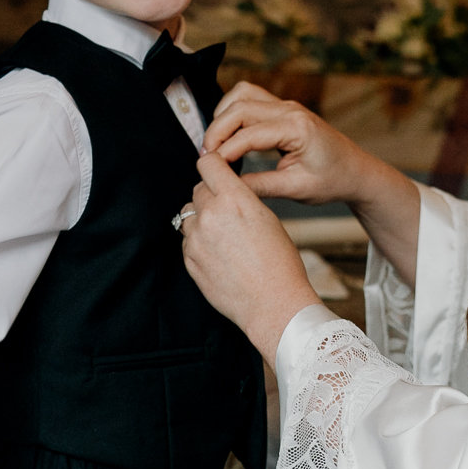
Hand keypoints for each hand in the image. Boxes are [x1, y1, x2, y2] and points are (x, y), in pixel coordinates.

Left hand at [180, 152, 323, 361]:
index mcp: (235, 199)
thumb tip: (225, 190)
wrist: (273, 304)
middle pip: (198, 188)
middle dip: (210, 195)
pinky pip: (188, 240)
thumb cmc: (279, 264)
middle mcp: (211, 215)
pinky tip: (220, 254)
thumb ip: (241, 199)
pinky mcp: (190, 260)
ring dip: (201, 218)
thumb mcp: (267, 219)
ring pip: (188, 214)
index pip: (208, 163)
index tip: (217, 171)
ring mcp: (197, 239)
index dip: (213, 165)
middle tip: (227, 210)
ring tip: (223, 235)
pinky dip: (199, 242)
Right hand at [202, 82, 370, 204]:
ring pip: (242, 95)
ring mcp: (287, 105)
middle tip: (206, 156)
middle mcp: (291, 110)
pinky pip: (250, 99)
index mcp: (297, 128)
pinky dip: (233, 112)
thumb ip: (261, 186)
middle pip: (239, 106)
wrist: (355, 171)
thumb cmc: (333, 180)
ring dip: (223, 115)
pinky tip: (229, 136)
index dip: (224, 151)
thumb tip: (229, 186)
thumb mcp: (297, 189)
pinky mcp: (283, 109)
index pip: (249, 134)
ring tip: (215, 145)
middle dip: (217, 130)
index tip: (210, 168)